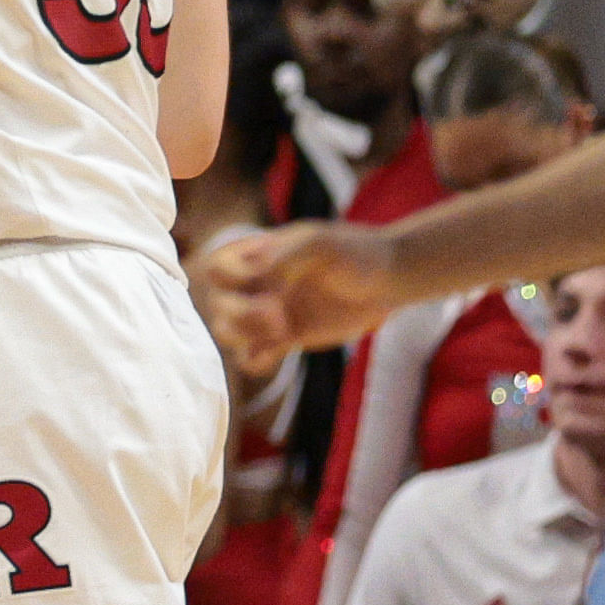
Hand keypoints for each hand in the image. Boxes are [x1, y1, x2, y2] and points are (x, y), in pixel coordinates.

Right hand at [195, 219, 406, 375]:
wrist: (388, 280)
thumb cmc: (356, 252)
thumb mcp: (321, 243)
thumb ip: (285, 255)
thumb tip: (256, 273)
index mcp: (257, 254)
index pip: (216, 266)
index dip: (230, 277)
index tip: (265, 279)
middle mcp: (256, 284)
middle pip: (217, 304)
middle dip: (240, 313)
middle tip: (279, 314)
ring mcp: (268, 314)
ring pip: (227, 332)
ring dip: (243, 337)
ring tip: (281, 333)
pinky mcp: (285, 339)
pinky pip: (252, 358)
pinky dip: (255, 360)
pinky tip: (280, 350)